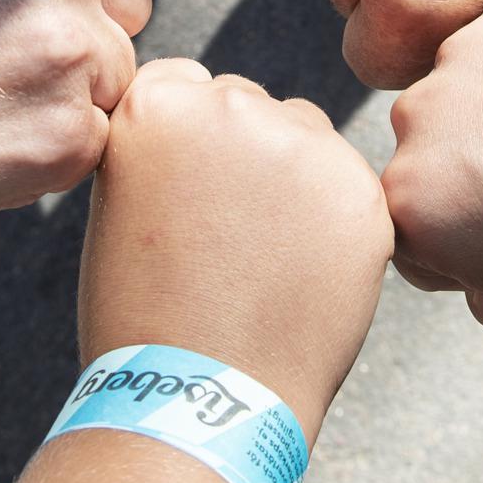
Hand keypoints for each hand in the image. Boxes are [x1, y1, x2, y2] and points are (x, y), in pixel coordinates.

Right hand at [79, 59, 390, 439]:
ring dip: (293, 178)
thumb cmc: (147, 313)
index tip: (183, 196)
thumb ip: (172, 148)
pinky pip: (349, 185)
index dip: (188, 144)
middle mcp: (233, 105)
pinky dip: (335, 221)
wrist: (198, 398)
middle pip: (250, 105)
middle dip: (242, 154)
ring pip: (306, 135)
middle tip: (227, 238)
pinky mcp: (360, 191)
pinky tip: (302, 274)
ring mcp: (303, 146)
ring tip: (264, 261)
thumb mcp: (123, 202)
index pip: (186, 84)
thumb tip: (224, 135)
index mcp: (159, 104)